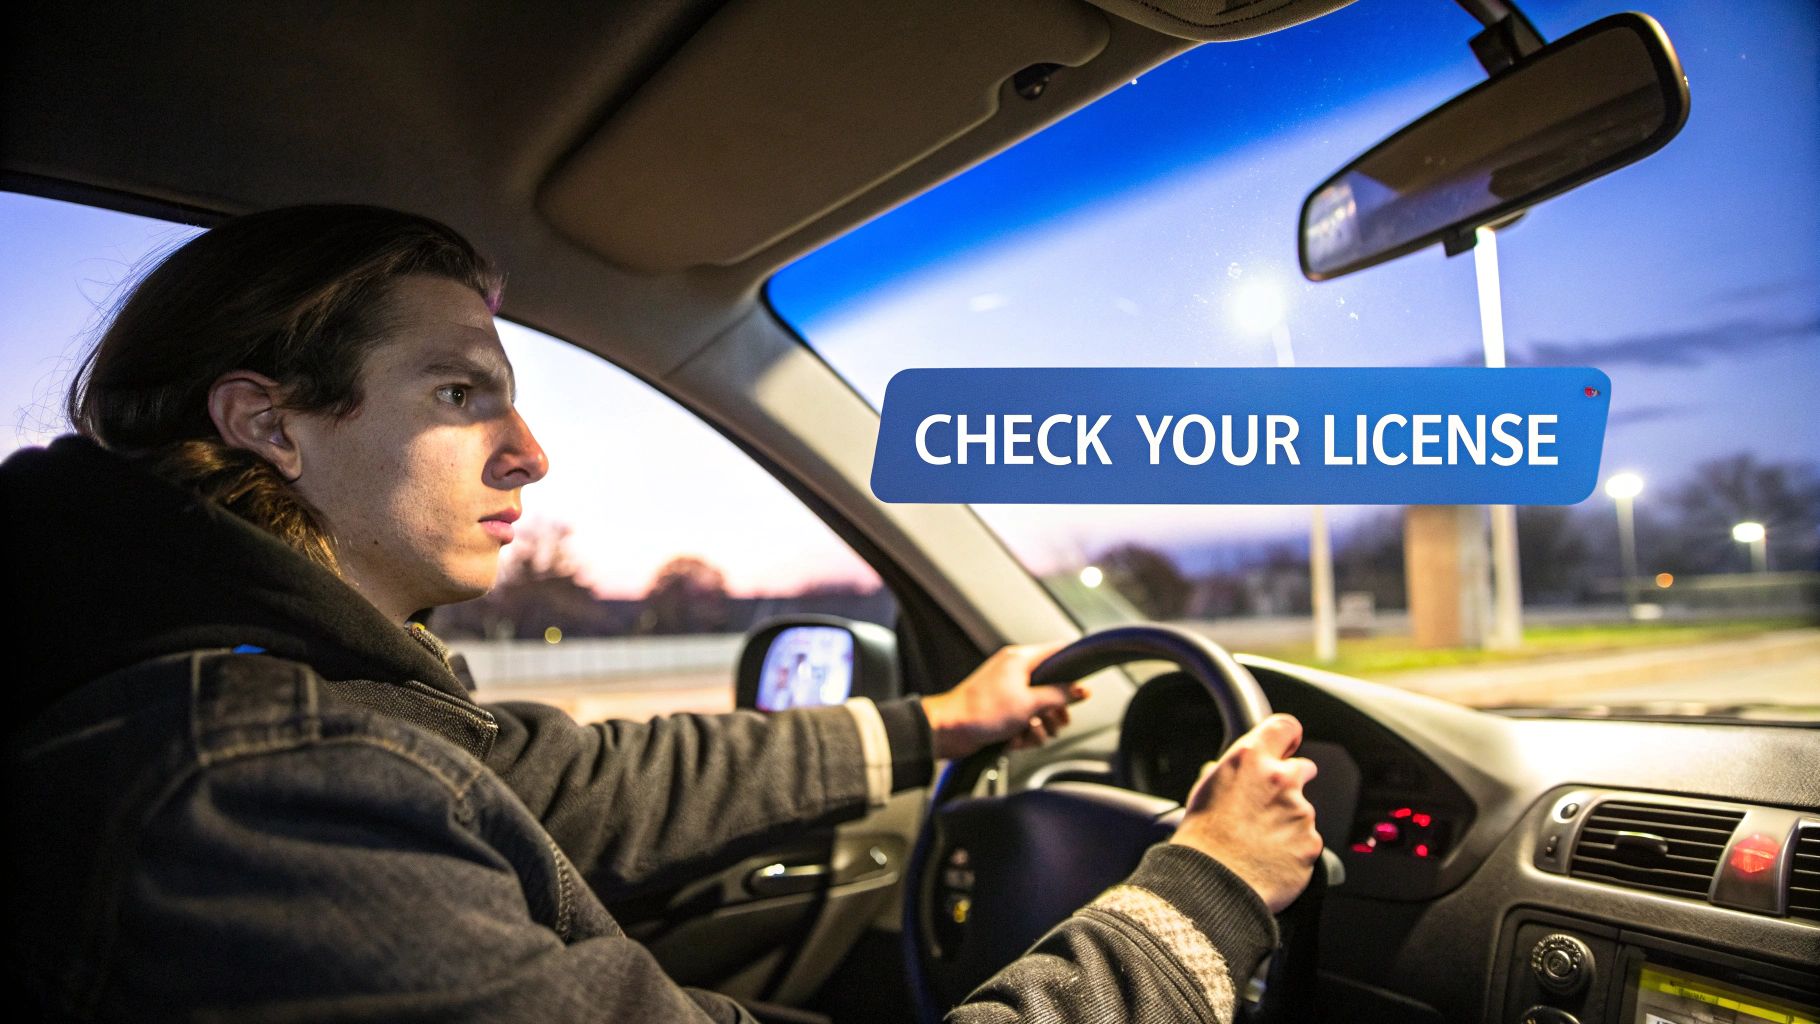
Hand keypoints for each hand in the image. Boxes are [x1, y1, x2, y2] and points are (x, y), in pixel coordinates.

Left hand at [919, 642, 1087, 759]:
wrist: (949, 731)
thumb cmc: (981, 711)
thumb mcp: (1030, 703)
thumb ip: (1059, 695)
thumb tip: (1081, 690)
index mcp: (1021, 660)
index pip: (1058, 652)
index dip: (1075, 667)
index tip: (1084, 686)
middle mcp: (1016, 672)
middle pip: (1053, 687)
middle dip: (1055, 711)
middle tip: (1054, 722)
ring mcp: (1010, 692)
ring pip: (1041, 709)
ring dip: (1040, 727)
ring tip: (1029, 734)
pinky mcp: (1004, 711)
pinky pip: (1026, 722)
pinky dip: (1024, 734)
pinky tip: (1015, 740)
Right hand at [1169, 713, 1322, 913]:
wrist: (1211, 882)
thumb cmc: (1202, 838)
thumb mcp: (1207, 788)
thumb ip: (1234, 772)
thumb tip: (1240, 772)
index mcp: (1250, 759)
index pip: (1285, 726)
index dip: (1286, 738)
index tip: (1286, 747)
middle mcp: (1281, 779)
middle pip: (1303, 768)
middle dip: (1291, 783)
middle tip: (1268, 804)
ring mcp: (1300, 812)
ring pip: (1302, 810)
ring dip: (1288, 821)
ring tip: (1259, 840)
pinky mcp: (1312, 842)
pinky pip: (1307, 840)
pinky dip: (1294, 847)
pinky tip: (1270, 857)